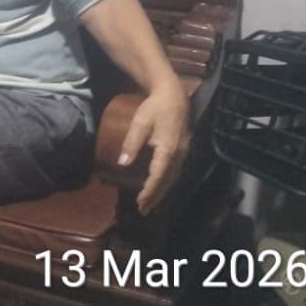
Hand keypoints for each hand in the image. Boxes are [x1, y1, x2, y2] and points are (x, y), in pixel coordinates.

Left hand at [117, 84, 190, 214]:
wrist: (173, 95)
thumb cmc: (154, 108)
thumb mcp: (140, 124)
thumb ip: (131, 144)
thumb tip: (122, 164)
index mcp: (168, 150)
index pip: (158, 176)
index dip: (149, 191)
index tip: (140, 203)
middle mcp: (179, 155)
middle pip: (168, 181)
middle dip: (156, 196)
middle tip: (144, 210)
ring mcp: (184, 153)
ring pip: (173, 178)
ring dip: (162, 192)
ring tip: (150, 204)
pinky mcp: (184, 150)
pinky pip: (175, 172)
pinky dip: (167, 183)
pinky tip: (160, 187)